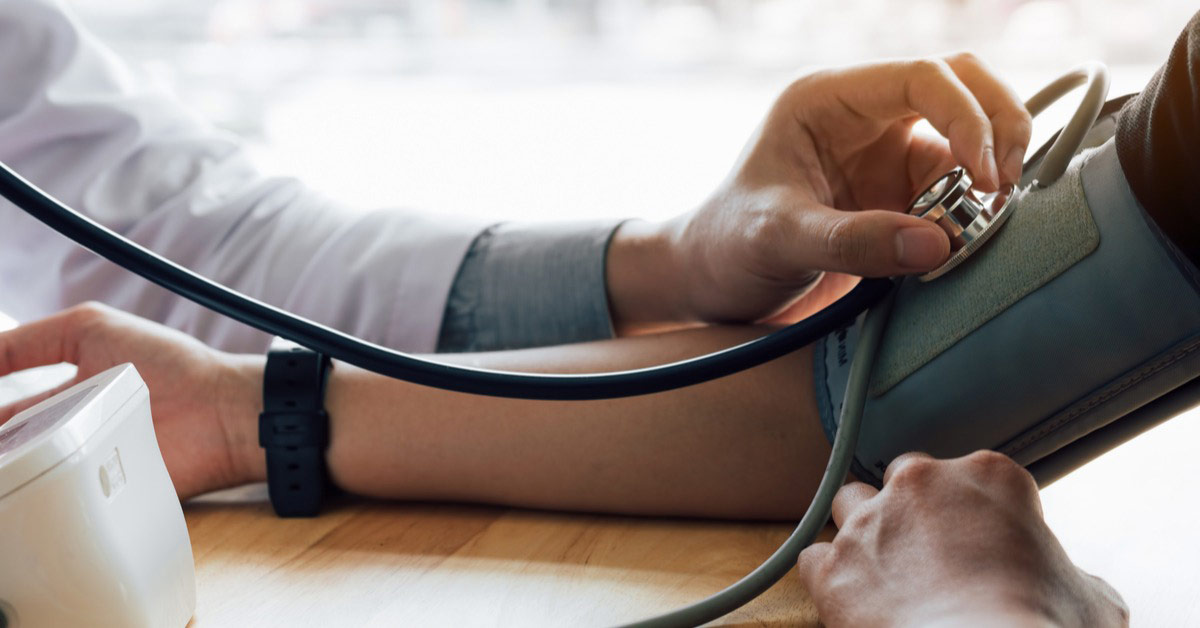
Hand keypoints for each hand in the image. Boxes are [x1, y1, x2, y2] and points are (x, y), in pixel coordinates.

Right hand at [0, 303, 259, 498]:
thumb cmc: (168, 363)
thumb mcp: (91, 329)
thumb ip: (29, 340)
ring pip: (22, 477)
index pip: (4, 411)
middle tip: (0, 447)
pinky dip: (31, 499)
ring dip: (6, 468)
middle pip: (10, 447)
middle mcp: (70, 433)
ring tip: (4, 462)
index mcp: (65, 397)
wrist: (219, 410)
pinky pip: (56, 505)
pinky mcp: (99, 496)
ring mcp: (84, 466)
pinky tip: (13, 489)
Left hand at [607, 53, 1031, 330]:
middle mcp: (864, 117)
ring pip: (970, 137)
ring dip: (992, 172)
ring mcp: (887, 155)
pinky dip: (976, 210)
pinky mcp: (900, 195)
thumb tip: (938, 243)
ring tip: (987, 223)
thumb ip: (851, 240)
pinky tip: (967, 243)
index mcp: (828, 101)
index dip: (966, 116)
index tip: (983, 177)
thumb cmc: (727, 246)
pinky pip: (959, 188)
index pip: (922, 76)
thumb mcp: (778, 240)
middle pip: (963, 85)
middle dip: (999, 125)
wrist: (712, 283)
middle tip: (1005, 187)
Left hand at [797, 451, 1128, 627]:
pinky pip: (814, 560)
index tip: (984, 546)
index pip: (973, 477)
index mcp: (989, 476)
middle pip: (903, 480)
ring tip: (883, 573)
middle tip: (931, 557)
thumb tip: (1076, 586)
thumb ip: (1071, 573)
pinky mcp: (832, 567)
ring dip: (863, 533)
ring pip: (850, 506)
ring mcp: (869, 522)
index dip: (977, 514)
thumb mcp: (1093, 597)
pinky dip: (828, 578)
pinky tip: (850, 600)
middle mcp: (920, 483)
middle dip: (912, 511)